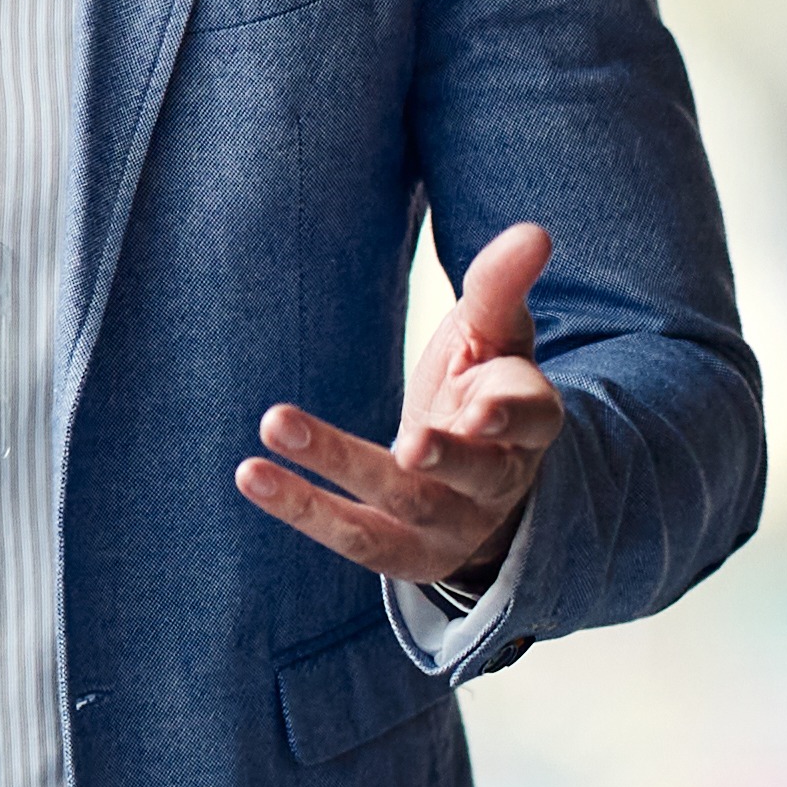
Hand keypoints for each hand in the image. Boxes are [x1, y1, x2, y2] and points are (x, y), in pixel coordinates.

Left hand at [242, 219, 569, 589]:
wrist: (482, 487)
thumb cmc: (485, 388)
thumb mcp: (496, 337)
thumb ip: (502, 287)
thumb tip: (534, 232)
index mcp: (529, 425)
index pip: (530, 419)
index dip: (509, 415)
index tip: (483, 408)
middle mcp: (498, 482)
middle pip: (472, 473)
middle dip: (441, 456)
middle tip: (408, 443)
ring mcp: (452, 525)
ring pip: (402, 503)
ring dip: (339, 465)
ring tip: (275, 425)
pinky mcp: (405, 554)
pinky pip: (354, 538)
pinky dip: (302, 509)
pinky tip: (252, 475)